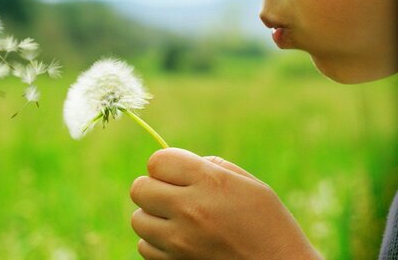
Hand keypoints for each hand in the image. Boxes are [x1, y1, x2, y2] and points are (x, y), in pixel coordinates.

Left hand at [130, 148, 321, 259]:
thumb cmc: (270, 224)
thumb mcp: (249, 183)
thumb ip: (210, 166)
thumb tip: (178, 164)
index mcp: (209, 182)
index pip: (157, 161)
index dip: (165, 164)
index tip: (176, 172)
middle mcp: (190, 210)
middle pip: (139, 188)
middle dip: (153, 187)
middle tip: (172, 195)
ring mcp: (180, 241)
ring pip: (137, 219)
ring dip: (152, 217)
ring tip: (176, 220)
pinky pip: (144, 247)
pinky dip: (155, 243)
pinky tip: (177, 240)